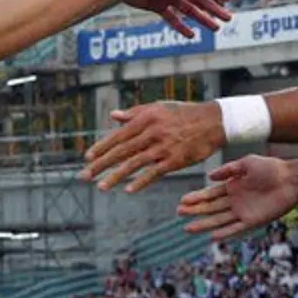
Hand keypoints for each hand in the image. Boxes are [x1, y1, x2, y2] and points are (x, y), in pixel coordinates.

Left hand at [80, 100, 223, 191]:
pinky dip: (141, 181)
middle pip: (122, 150)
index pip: (118, 135)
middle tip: (84, 175)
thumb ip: (134, 113)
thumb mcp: (158, 107)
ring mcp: (163, 147)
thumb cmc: (184, 113)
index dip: (102, 147)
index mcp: (146, 118)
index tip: (87, 158)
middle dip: (101, 164)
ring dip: (116, 176)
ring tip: (101, 186)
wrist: (213, 121)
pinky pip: (154, 172)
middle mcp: (152, 132)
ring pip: (134, 163)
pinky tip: (128, 189)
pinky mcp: (175, 160)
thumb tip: (113, 116)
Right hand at [178, 155, 297, 239]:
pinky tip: (212, 236)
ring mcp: (242, 211)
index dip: (196, 197)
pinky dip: (224, 233)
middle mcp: (235, 200)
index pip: (210, 194)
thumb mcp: (247, 163)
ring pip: (218, 220)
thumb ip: (229, 169)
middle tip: (179, 213)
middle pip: (211, 207)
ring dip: (204, 224)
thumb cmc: (271, 168)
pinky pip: (235, 228)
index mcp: (232, 186)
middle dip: (195, 210)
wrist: (291, 179)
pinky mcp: (252, 220)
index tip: (182, 201)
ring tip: (188, 228)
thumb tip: (210, 176)